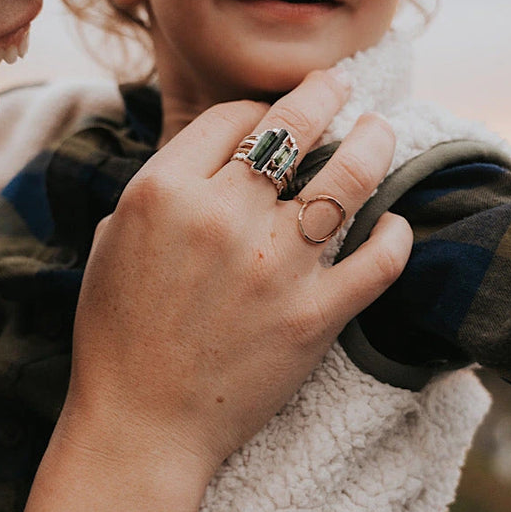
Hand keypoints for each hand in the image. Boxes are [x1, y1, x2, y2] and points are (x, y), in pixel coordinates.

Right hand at [23, 69, 411, 511]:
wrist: (140, 426)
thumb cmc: (117, 335)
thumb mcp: (114, 241)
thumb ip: (161, 190)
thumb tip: (213, 162)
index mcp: (165, 191)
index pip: (232, 118)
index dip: (257, 110)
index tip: (268, 120)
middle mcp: (224, 217)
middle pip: (294, 127)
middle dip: (325, 93)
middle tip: (342, 85)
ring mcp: (275, 266)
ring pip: (348, 178)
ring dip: (374, 142)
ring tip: (382, 129)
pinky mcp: (314, 315)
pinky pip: (377, 261)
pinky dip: (395, 237)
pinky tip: (395, 224)